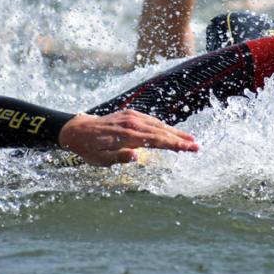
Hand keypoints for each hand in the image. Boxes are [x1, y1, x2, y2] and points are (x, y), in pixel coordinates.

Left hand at [58, 110, 198, 165]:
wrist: (77, 130)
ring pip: (158, 124)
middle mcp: (131, 123)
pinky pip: (150, 120)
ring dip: (174, 132)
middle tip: (197, 146)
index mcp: (126, 136)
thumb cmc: (89, 149)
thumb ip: (119, 157)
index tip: (189, 148)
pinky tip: (170, 132)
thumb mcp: (100, 160)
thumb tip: (136, 156)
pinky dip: (162, 126)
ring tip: (189, 139)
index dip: (175, 144)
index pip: (156, 140)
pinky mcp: (129, 113)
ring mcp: (131, 116)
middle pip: (161, 131)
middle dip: (180, 139)